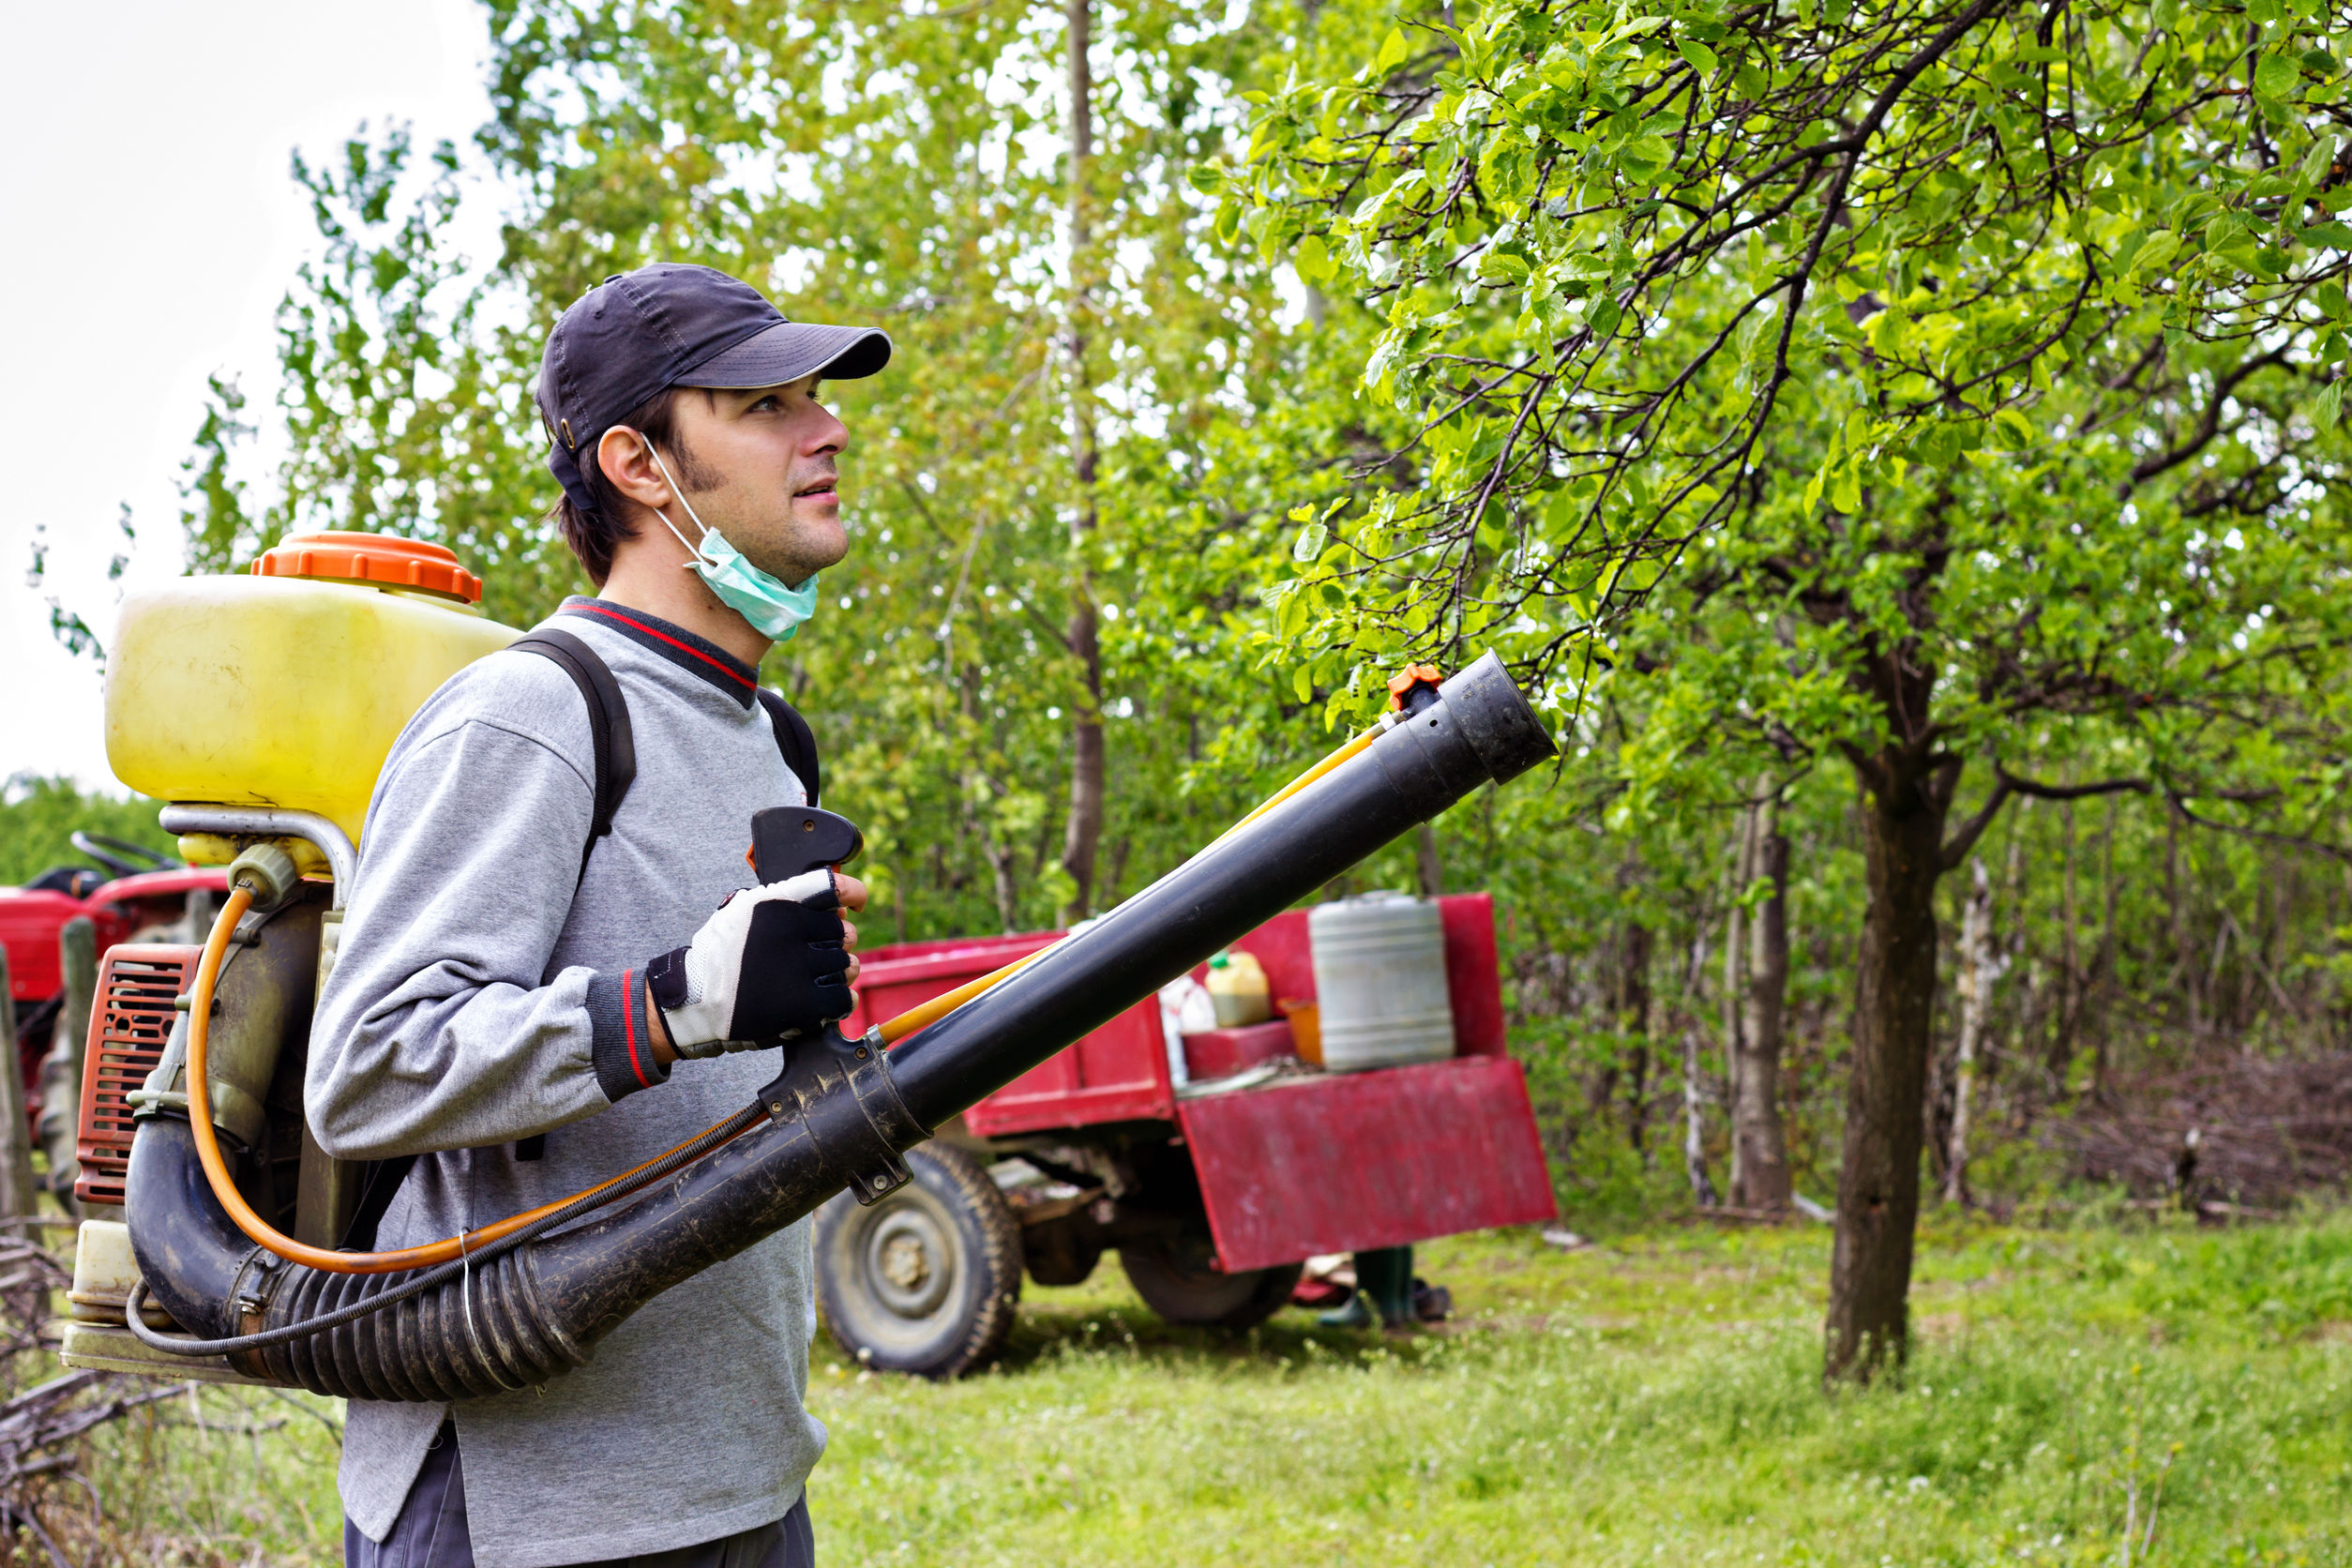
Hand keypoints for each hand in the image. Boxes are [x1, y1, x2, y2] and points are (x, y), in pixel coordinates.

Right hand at [645, 870, 870, 1061]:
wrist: (695, 1000)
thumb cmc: (719, 955)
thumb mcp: (742, 908)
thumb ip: (782, 900)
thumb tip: (830, 899)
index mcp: (779, 902)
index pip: (835, 886)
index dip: (853, 893)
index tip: (855, 904)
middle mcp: (793, 929)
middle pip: (844, 933)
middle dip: (837, 944)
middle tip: (818, 956)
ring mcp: (800, 967)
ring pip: (847, 966)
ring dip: (838, 974)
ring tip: (817, 979)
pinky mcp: (804, 1003)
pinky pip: (843, 998)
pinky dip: (840, 1001)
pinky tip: (826, 1001)